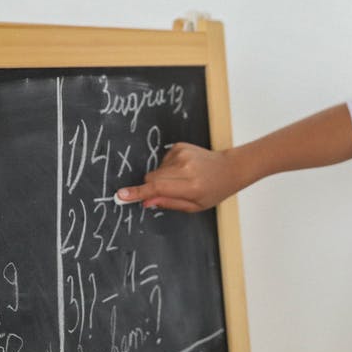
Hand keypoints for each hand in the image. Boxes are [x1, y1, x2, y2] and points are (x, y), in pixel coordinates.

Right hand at [115, 142, 248, 212]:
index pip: (157, 188)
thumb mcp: (194, 206)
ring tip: (183, 179)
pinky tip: (184, 169)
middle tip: (170, 191)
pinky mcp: (179, 146)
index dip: (137, 193)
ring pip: (157, 170)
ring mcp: (182, 154)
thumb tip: (145, 201)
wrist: (229, 168)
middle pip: (152, 178)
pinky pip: (163, 161)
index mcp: (190, 185)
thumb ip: (168, 203)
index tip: (121, 195)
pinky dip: (169, 168)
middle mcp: (185, 168)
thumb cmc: (214, 190)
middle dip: (153, 187)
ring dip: (164, 177)